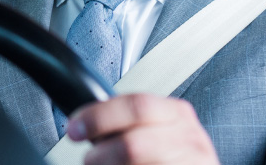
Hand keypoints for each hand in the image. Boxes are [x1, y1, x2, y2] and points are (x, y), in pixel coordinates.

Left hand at [66, 93, 219, 164]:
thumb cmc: (173, 152)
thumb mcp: (158, 126)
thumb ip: (130, 120)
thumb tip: (86, 122)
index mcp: (175, 113)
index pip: (135, 105)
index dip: (99, 116)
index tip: (76, 127)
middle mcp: (187, 138)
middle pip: (133, 144)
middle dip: (101, 153)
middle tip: (89, 158)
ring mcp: (190, 163)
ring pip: (135, 162)